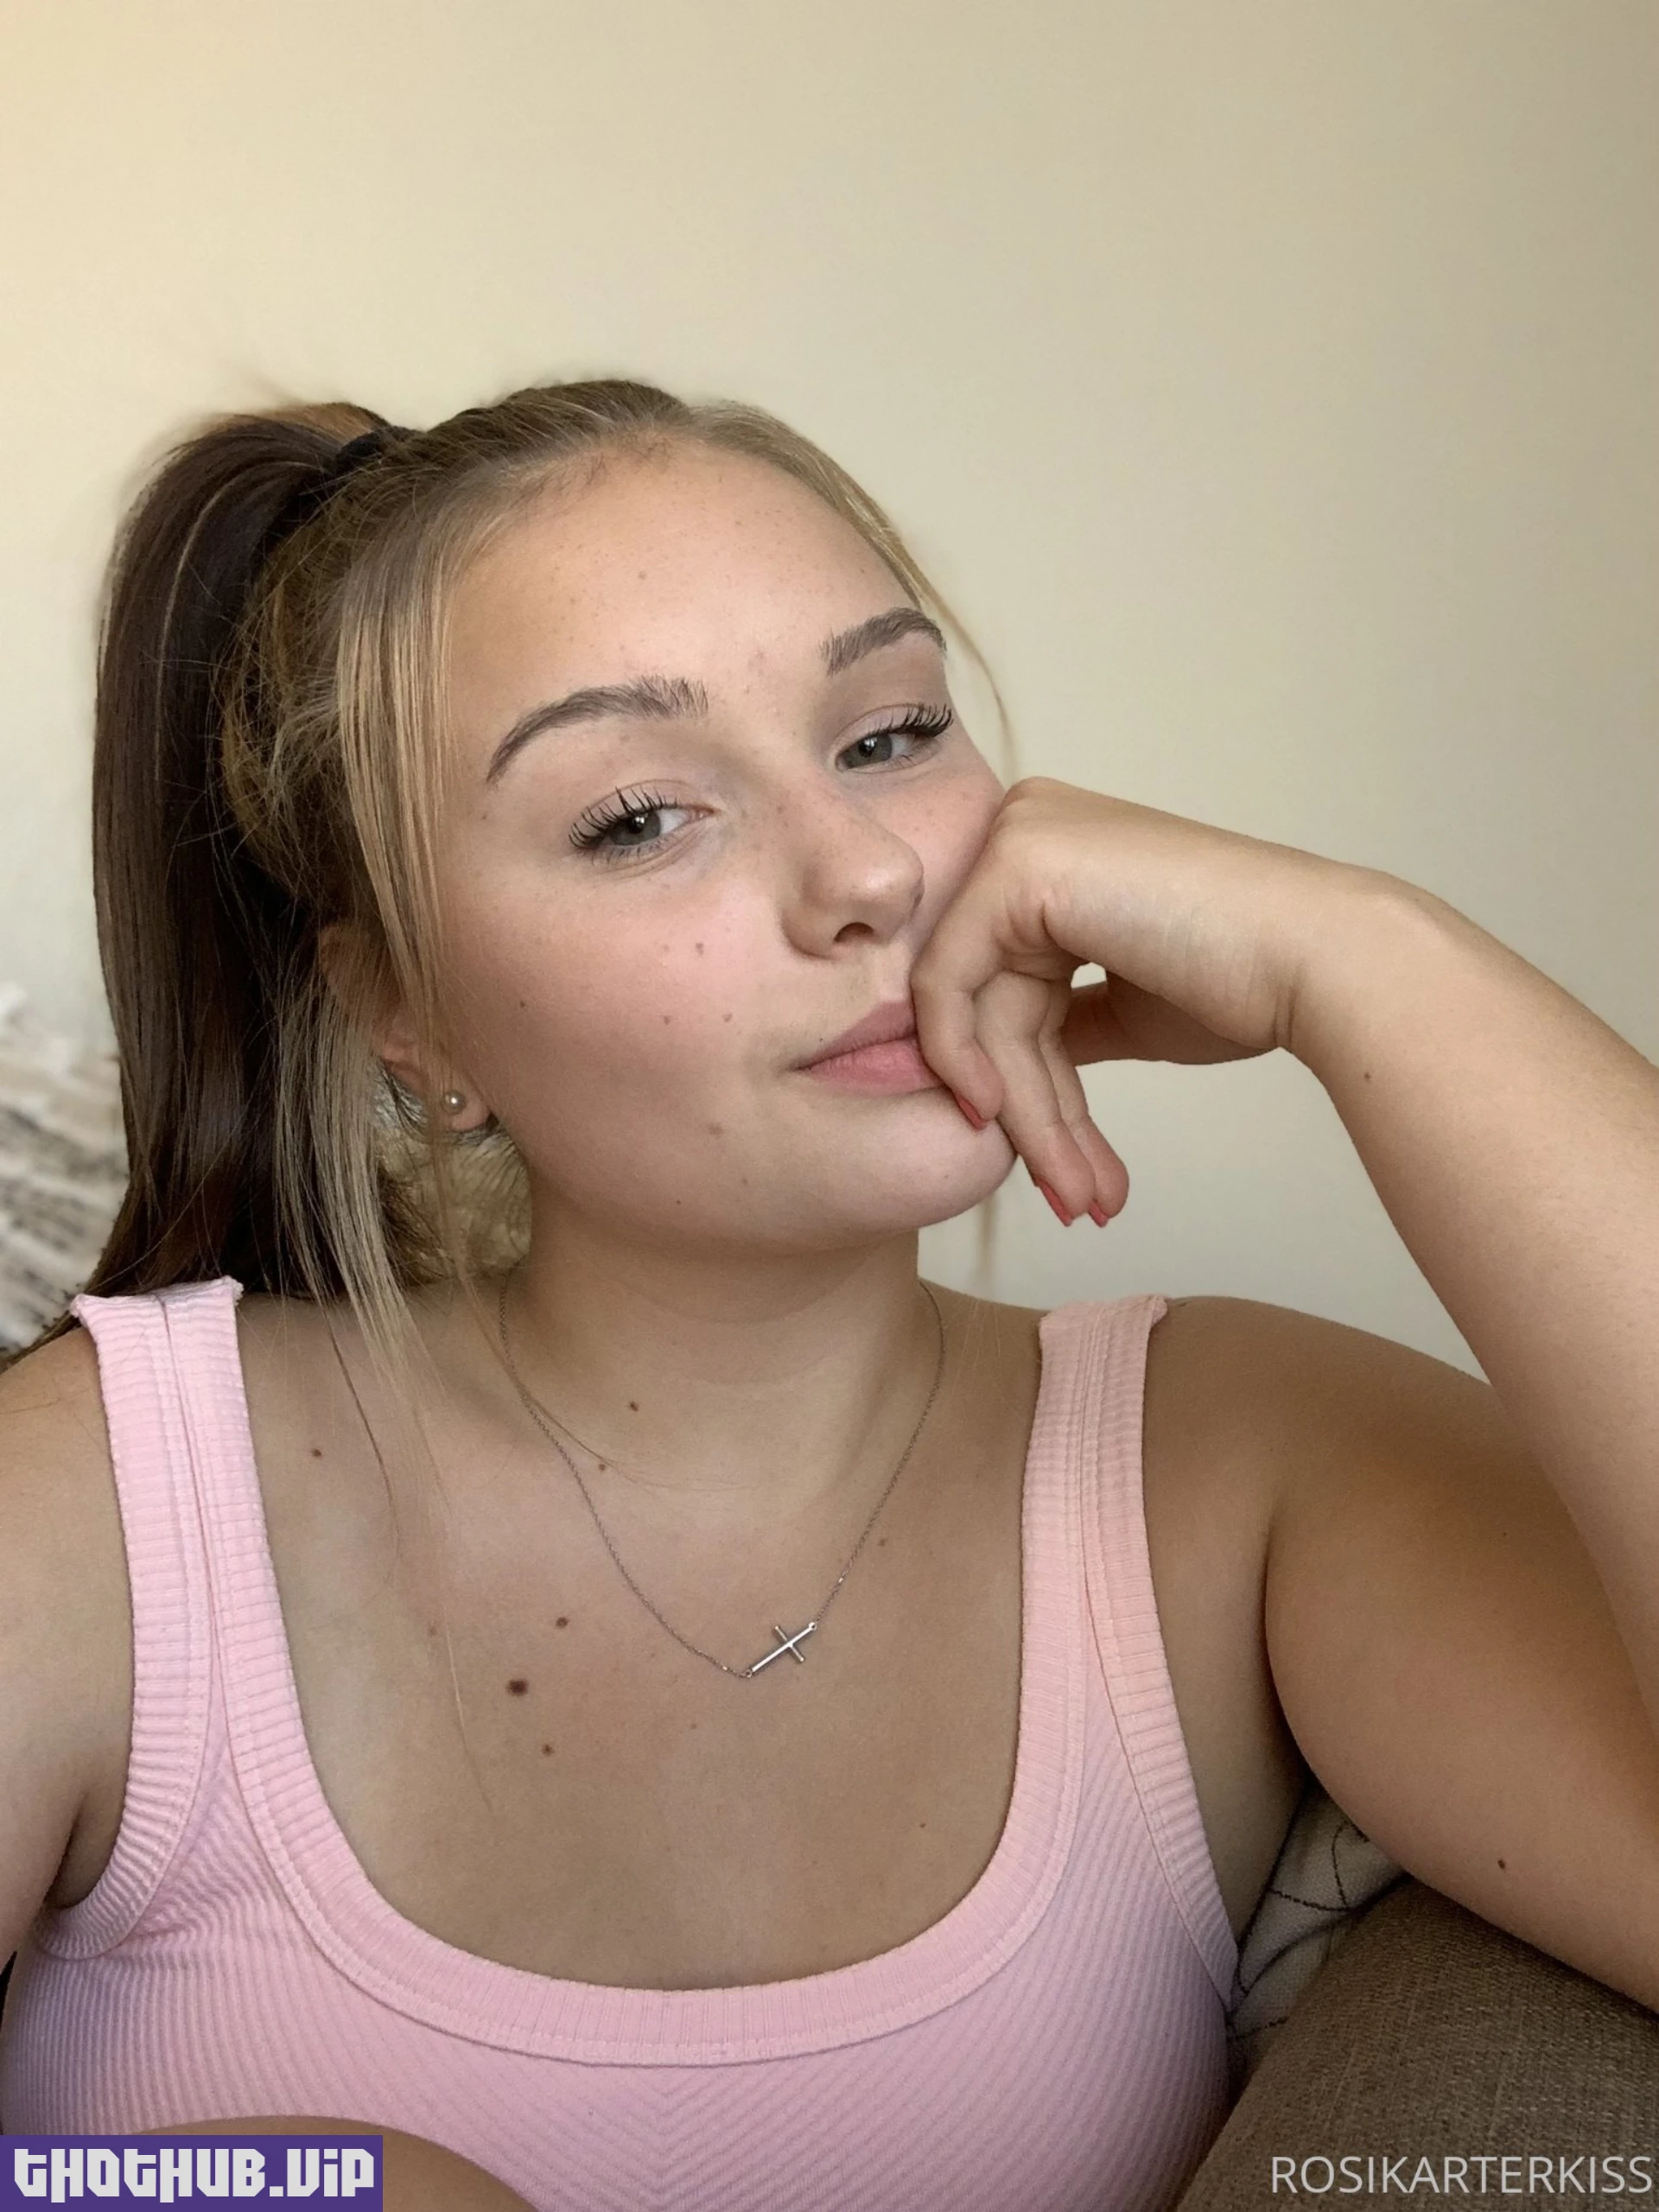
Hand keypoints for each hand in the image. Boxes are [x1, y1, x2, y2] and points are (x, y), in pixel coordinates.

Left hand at [909, 776, 1373, 1223]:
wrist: (1315, 963)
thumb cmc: (1245, 983)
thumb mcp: (1126, 1006)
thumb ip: (1059, 1020)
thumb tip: (1003, 1068)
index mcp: (1056, 851)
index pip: (1007, 984)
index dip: (1025, 1085)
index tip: (1061, 1169)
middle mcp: (1029, 826)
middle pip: (990, 1001)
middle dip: (1031, 1114)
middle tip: (1073, 1198)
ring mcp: (1019, 837)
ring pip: (976, 1009)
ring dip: (1029, 1118)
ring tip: (1077, 1195)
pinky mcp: (1015, 864)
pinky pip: (949, 983)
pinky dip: (969, 1064)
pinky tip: (1009, 1126)